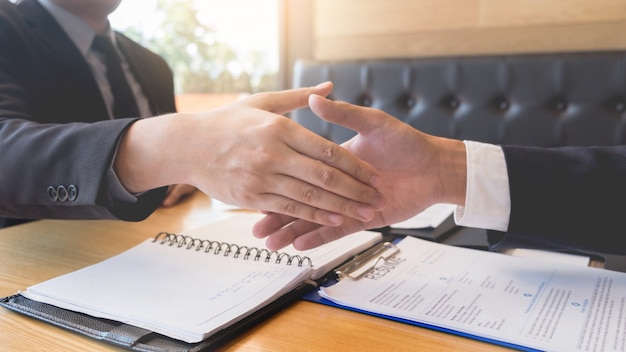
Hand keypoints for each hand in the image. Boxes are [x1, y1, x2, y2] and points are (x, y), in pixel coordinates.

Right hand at [114, 83, 384, 225]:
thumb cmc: (227, 121)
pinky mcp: (251, 198)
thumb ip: (298, 97)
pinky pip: (288, 209)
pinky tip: (332, 222)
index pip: (326, 149)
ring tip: (363, 215)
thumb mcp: (261, 101)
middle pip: (323, 177)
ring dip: (339, 209)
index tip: (373, 174)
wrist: (187, 146)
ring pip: (309, 198)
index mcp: (279, 128)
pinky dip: (312, 218)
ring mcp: (261, 178)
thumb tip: (330, 87)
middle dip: (354, 191)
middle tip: (376, 199)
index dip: (354, 165)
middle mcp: (272, 154)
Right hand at [253, 94, 466, 249]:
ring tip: (269, 244)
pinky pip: (336, 231)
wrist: (436, 167)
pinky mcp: (362, 219)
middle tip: (255, 229)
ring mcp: (347, 202)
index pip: (300, 170)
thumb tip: (318, 95)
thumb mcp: (373, 122)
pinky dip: (319, 238)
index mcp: (332, 159)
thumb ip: (344, 113)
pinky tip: (298, 246)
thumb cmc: (406, 141)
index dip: (278, 179)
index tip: (256, 183)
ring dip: (291, 232)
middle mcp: (335, 182)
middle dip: (277, 215)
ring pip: (314, 219)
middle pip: (300, 199)